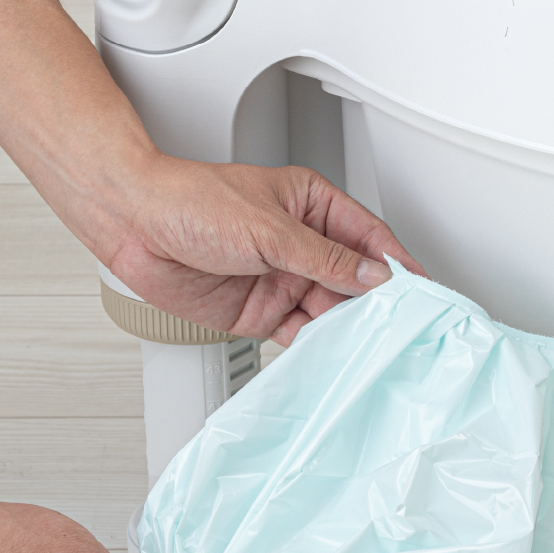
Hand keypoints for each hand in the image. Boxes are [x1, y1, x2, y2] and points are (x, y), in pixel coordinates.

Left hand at [100, 154, 427, 345]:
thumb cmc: (190, 202)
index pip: (369, 236)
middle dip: (376, 300)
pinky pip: (301, 331)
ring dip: (348, 324)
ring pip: (331, 308)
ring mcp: (283, 277)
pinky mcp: (262, 310)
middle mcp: (302, 242)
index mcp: (312, 205)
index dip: (396, 262)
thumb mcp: (270, 229)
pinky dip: (317, 344)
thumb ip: (326, 259)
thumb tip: (374, 275)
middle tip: (399, 322)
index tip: (421, 287)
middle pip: (355, 277)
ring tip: (368, 341)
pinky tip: (332, 351)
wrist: (132, 225)